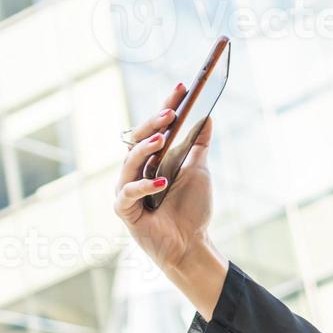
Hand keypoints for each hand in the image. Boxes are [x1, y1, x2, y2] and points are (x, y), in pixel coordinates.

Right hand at [114, 84, 227, 317]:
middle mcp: (135, 171)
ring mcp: (126, 190)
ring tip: (162, 138)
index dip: (167, 107)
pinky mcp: (124, 210)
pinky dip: (145, 186)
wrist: (190, 245)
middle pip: (136, 140)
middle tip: (171, 112)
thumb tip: (208, 116)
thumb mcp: (199, 172)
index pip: (156, 128)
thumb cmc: (192, 210)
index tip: (182, 87)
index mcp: (151, 160)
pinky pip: (129, 193)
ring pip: (129, 162)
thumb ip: (199, 146)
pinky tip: (162, 182)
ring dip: (146, 149)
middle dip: (152, 124)